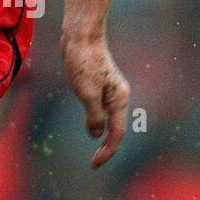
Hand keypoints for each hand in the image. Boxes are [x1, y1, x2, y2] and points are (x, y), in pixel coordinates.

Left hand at [60, 30, 130, 168]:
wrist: (80, 35)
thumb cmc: (83, 61)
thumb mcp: (86, 93)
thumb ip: (94, 116)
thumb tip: (97, 135)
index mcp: (118, 99)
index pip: (116, 133)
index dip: (107, 151)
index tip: (94, 164)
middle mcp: (117, 96)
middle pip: (115, 129)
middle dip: (107, 147)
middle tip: (94, 164)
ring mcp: (109, 91)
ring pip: (108, 120)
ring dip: (102, 135)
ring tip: (94, 150)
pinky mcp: (99, 85)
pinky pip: (100, 110)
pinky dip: (96, 121)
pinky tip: (90, 126)